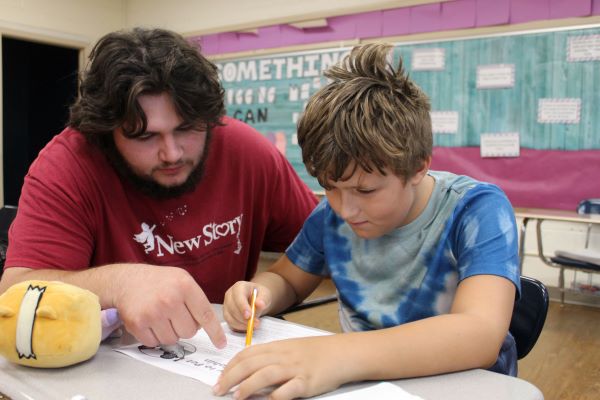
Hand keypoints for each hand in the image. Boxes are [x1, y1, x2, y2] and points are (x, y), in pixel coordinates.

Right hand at [112, 264, 225, 348]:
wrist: (126, 280)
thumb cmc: (159, 282)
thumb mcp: (182, 279)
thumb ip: (196, 299)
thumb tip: (207, 326)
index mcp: (185, 286)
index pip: (205, 315)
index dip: (215, 332)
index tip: (221, 343)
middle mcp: (169, 299)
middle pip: (189, 332)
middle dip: (184, 327)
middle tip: (175, 315)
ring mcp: (153, 312)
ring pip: (172, 340)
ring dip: (169, 333)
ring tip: (161, 316)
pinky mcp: (137, 324)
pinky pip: (155, 343)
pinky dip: (154, 336)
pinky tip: (150, 322)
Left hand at [213, 336, 346, 399]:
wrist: (342, 353)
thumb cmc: (316, 352)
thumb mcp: (291, 349)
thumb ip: (271, 358)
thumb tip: (249, 370)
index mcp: (277, 347)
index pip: (247, 354)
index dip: (230, 366)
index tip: (220, 378)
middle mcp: (283, 356)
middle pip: (251, 364)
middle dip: (230, 377)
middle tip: (218, 389)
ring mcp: (295, 369)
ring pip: (265, 374)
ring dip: (247, 386)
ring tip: (236, 396)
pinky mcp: (307, 382)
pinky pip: (289, 389)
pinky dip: (276, 396)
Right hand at [222, 281, 271, 330]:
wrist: (256, 300)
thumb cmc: (260, 296)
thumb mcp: (265, 295)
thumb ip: (263, 299)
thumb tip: (259, 304)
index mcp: (239, 286)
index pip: (238, 296)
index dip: (242, 306)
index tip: (249, 316)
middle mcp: (230, 294)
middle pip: (232, 307)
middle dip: (243, 318)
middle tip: (256, 323)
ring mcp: (226, 304)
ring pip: (229, 316)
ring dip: (241, 323)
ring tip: (254, 326)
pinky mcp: (226, 313)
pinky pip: (230, 322)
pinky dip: (239, 326)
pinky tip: (247, 327)